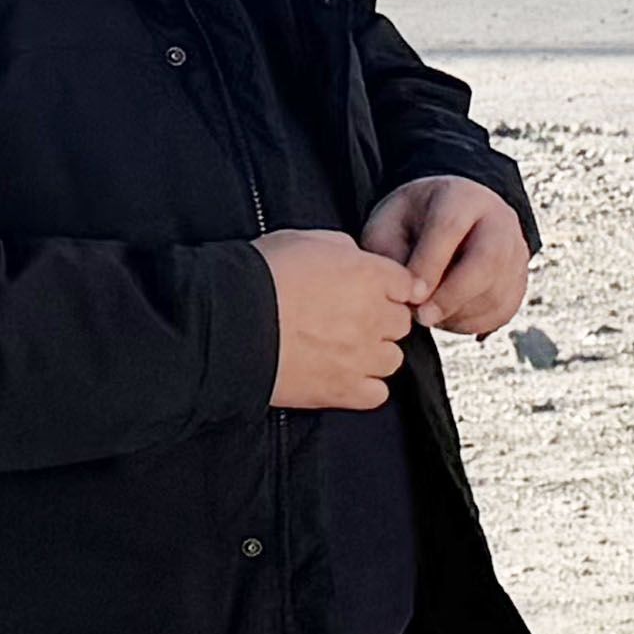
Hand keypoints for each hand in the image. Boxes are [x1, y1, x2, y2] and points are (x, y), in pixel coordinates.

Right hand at [261, 230, 428, 410]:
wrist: (228, 322)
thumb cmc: (257, 277)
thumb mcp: (302, 240)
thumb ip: (341, 250)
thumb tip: (352, 259)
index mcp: (368, 275)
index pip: (405, 284)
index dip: (388, 288)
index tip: (374, 293)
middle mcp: (373, 316)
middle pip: (399, 323)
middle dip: (379, 321)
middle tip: (349, 320)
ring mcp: (361, 356)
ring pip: (391, 359)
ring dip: (373, 355)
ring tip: (342, 350)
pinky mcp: (344, 390)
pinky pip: (376, 393)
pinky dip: (363, 387)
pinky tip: (341, 376)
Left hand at [363, 173, 532, 332]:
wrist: (453, 219)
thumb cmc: (414, 222)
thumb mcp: (389, 223)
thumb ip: (388, 252)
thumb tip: (404, 291)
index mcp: (463, 197)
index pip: (450, 227)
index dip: (430, 264)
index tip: (410, 295)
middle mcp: (499, 220)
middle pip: (488, 261)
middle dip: (452, 295)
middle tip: (422, 317)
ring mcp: (516, 251)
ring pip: (495, 293)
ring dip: (458, 313)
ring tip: (427, 313)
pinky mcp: (520, 281)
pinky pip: (501, 311)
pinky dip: (471, 323)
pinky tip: (447, 316)